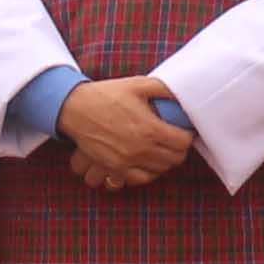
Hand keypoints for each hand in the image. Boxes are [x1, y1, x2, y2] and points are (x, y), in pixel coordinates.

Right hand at [59, 75, 191, 190]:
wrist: (76, 108)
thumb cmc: (107, 95)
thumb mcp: (137, 85)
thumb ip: (163, 88)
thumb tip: (182, 93)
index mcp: (149, 128)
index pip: (183, 143)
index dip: (188, 136)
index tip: (184, 131)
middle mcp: (140, 149)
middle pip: (174, 159)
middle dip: (179, 150)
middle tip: (175, 140)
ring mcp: (127, 161)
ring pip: (159, 171)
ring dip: (165, 161)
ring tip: (162, 150)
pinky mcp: (115, 168)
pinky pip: (140, 179)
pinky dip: (148, 172)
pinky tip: (147, 162)